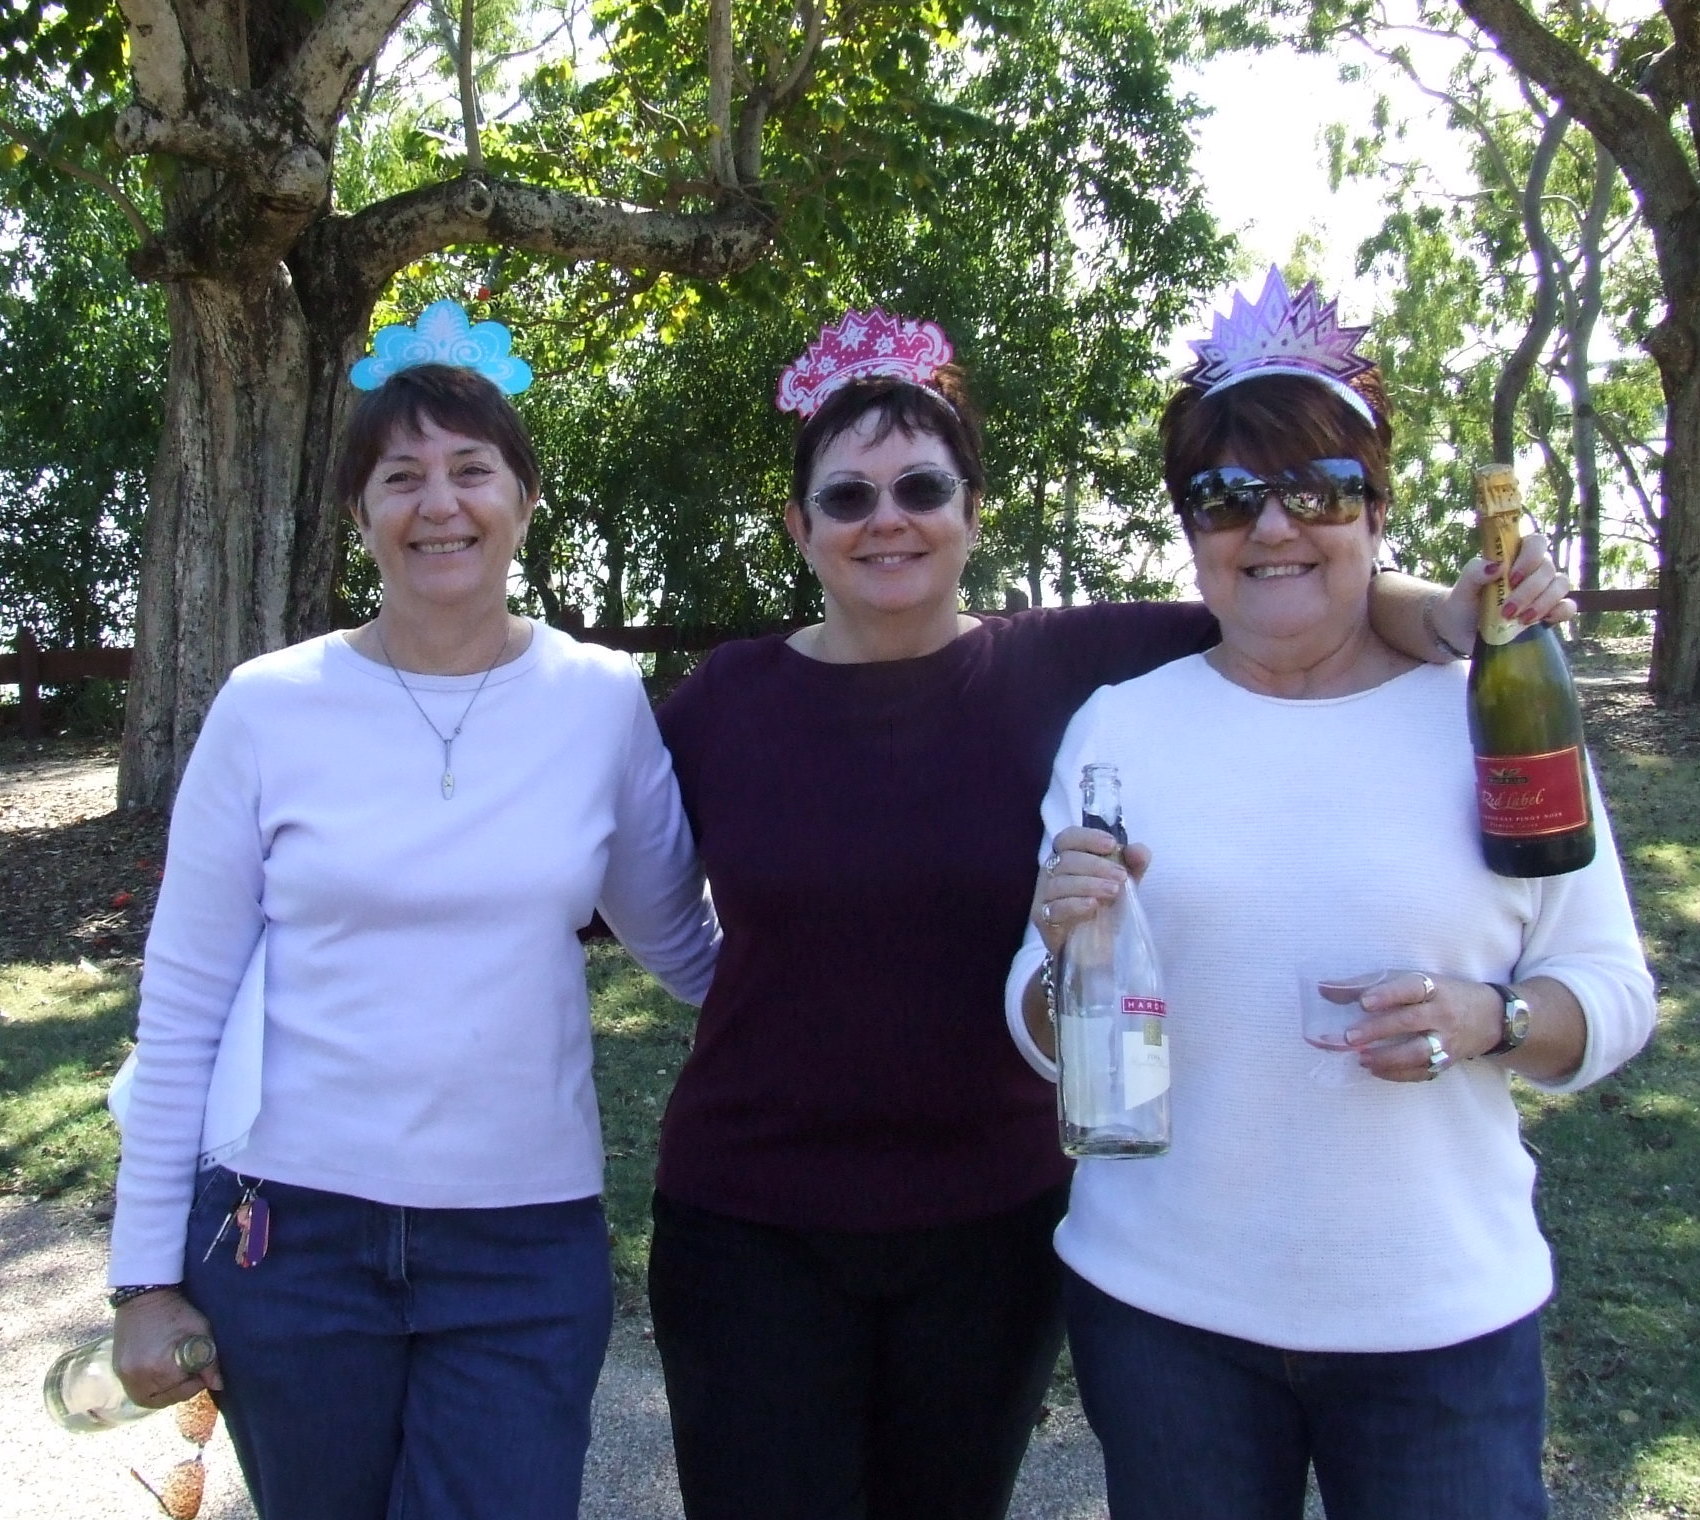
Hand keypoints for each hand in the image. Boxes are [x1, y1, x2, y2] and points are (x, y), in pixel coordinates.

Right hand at [112, 1289, 221, 1407]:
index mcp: (159, 1366)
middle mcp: (138, 1375)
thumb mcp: (199, 1330)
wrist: (143, 1296)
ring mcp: (124, 1375)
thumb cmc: (176, 1311)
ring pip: (148, 1399)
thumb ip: (210, 1360)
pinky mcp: (117, 1371)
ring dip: (165, 1394)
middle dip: (182, 1390)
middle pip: (165, 1398)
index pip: (183, 1390)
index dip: (197, 1383)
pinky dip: (150, 1391)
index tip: (203, 1373)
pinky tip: (161, 1380)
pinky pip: (135, 1392)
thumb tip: (218, 1385)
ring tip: (176, 1378)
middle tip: (191, 1376)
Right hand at [1031, 826, 1150, 955]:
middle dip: (1096, 865)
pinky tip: (1093, 906)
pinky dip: (1074, 904)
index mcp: (1067, 857)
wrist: (1093, 947)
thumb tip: (1137, 850)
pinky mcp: (1042, 918)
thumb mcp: (1125, 882)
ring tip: (1113, 891)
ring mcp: (1043, 895)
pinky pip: (1054, 908)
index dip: (1087, 837)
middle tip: (1121, 876)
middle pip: (1066, 859)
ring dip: (1089, 884)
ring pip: (1060, 882)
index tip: (1111, 844)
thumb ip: (1134, 863)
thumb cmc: (1106, 906)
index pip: (1068, 838)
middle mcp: (1050, 873)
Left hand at [1345, 973, 1502, 1083]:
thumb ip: (1367, 984)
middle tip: (1350, 1037)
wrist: (1490, 1016)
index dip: (1388, 994)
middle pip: (1411, 1021)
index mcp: (1433, 988)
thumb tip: (1323, 989)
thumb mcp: (1410, 981)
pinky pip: (1424, 1072)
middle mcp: (1442, 1014)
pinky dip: (1398, 1073)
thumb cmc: (1439, 993)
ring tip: (1360, 1059)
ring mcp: (1447, 1040)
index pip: (1411, 988)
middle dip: (1379, 1030)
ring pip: (1419, 1052)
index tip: (1364, 1002)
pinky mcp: (1448, 1061)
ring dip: (1388, 1058)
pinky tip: (1374, 1070)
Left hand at [1430, 532, 1576, 655]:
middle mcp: (1534, 570)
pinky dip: (1560, 612)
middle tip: (1507, 609)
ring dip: (1542, 603)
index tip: (1511, 578)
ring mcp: (1544, 590)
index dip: (1530, 557)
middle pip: (1548, 567)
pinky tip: (1543, 621)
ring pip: (1561, 585)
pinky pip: (1568, 607)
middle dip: (1529, 590)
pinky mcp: (1549, 612)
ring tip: (1520, 619)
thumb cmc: (1465, 601)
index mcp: (1515, 556)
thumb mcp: (1463, 587)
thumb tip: (1497, 566)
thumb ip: (1474, 572)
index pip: (1536, 542)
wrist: (1463, 630)